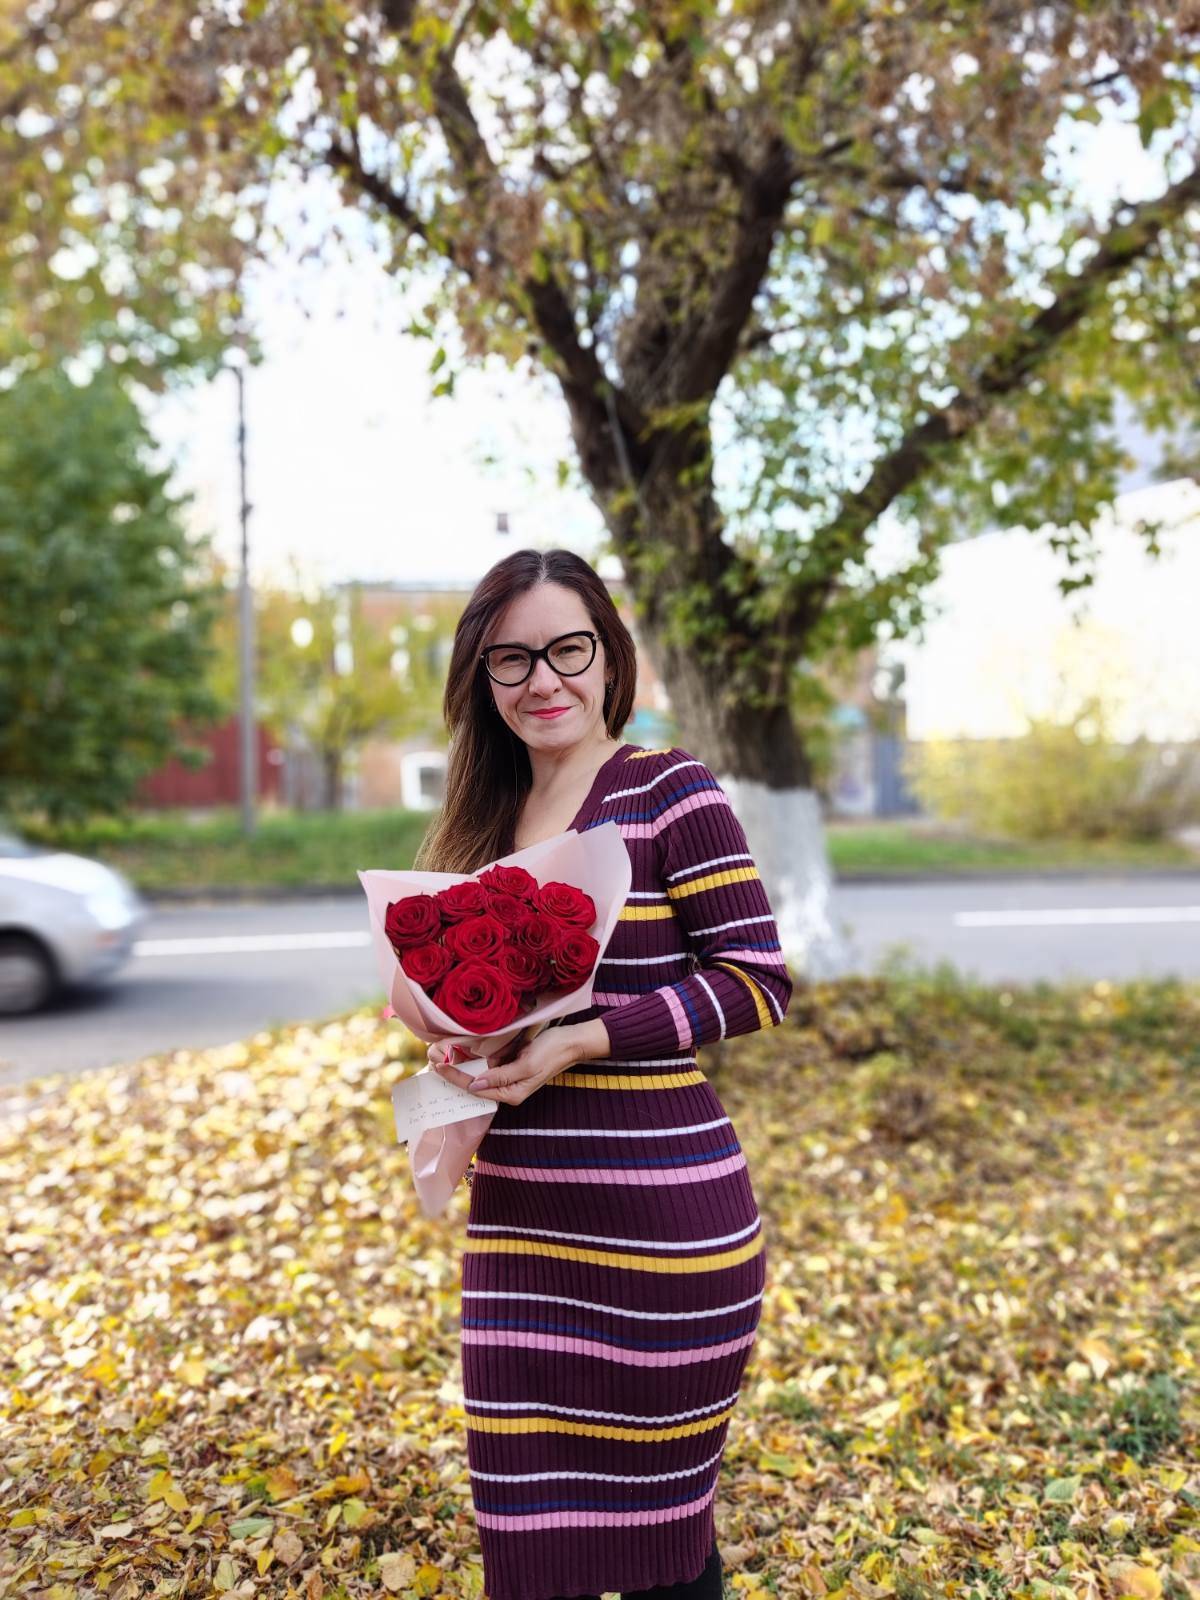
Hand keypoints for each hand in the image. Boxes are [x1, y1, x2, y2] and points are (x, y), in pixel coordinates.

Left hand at [432, 1025, 584, 1107]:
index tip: (438, 1066)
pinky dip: (474, 1058)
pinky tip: (460, 1050)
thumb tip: (475, 1085)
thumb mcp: (527, 1064)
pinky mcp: (511, 1065)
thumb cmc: (552, 1052)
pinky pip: (488, 1064)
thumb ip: (501, 1076)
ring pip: (479, 1074)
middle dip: (453, 1073)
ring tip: (440, 1055)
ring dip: (461, 1065)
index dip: (455, 1078)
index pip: (476, 1088)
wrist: (572, 1041)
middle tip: (432, 1060)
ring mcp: (509, 1076)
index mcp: (512, 1094)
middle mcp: (508, 1088)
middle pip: (474, 1084)